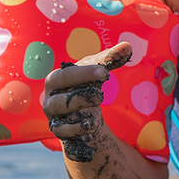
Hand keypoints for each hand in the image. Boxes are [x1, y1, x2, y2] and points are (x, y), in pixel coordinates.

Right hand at [42, 42, 132, 161]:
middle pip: (58, 97)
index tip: (105, 72)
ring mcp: (54, 117)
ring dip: (77, 114)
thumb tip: (128, 46)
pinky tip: (91, 128)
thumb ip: (110, 59)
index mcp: (56, 80)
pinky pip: (63, 132)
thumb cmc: (84, 87)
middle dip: (79, 96)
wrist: (79, 115)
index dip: (83, 74)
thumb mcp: (96, 73)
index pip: (65, 75)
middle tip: (101, 95)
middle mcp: (50, 99)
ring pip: (59, 117)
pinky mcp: (60, 132)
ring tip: (96, 117)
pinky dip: (76, 130)